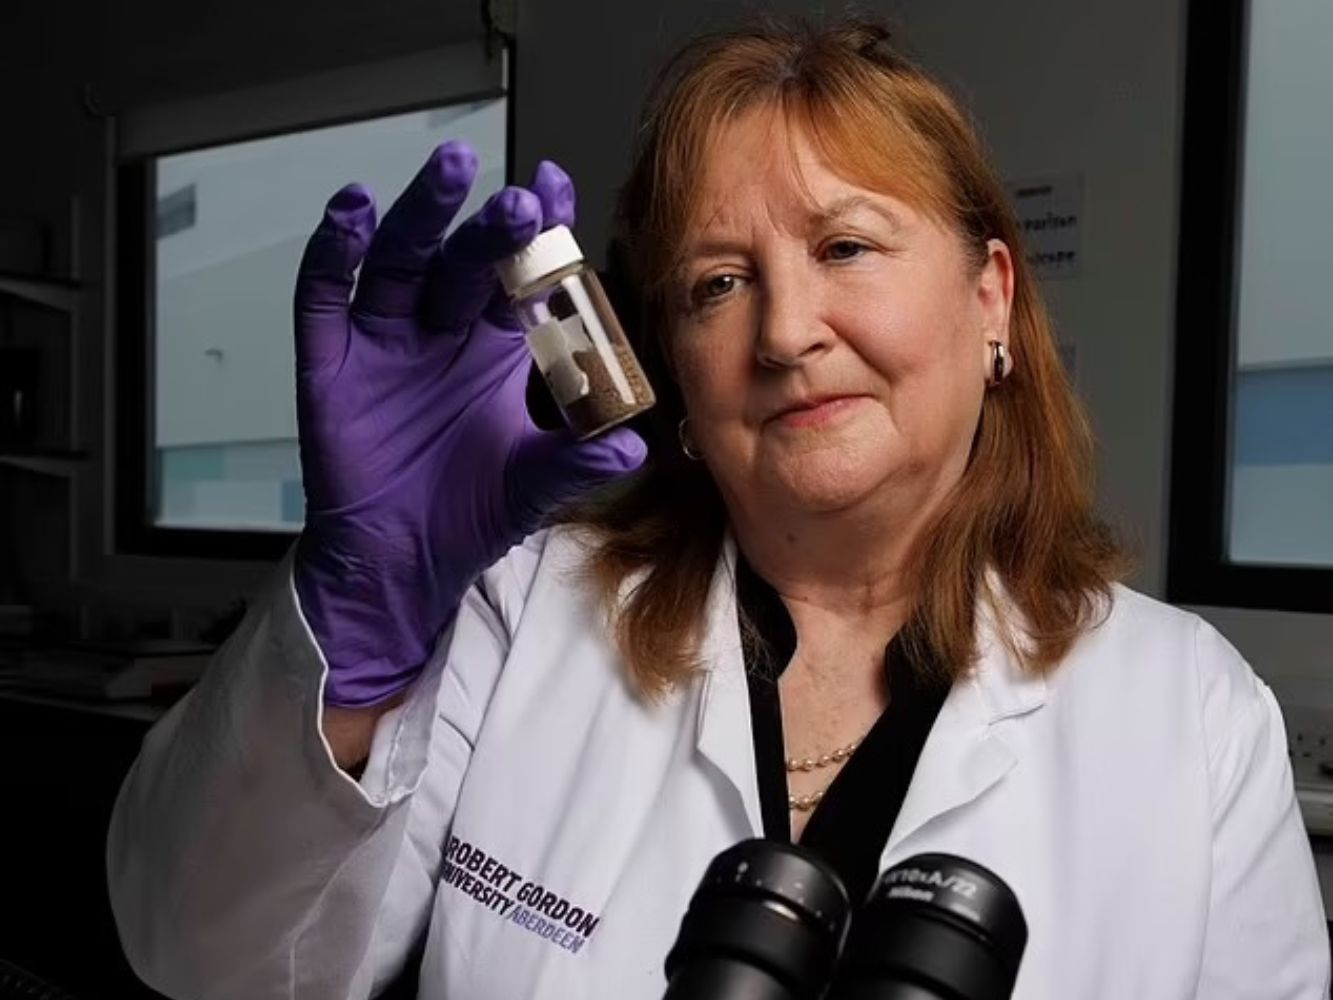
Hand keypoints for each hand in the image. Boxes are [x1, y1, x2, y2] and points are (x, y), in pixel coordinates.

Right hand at [292, 141, 645, 707]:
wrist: (400, 563)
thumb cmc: (467, 515)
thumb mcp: (533, 486)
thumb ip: (579, 461)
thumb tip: (635, 443)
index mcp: (495, 347)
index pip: (521, 276)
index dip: (540, 233)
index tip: (558, 187)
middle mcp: (441, 331)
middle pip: (464, 261)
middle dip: (490, 227)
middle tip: (517, 201)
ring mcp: (384, 340)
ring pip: (400, 260)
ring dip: (421, 215)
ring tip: (447, 175)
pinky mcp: (329, 362)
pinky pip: (324, 297)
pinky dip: (333, 255)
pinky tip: (350, 216)